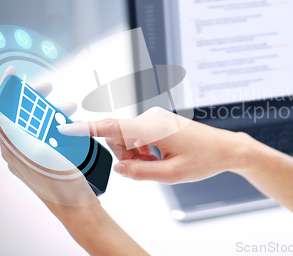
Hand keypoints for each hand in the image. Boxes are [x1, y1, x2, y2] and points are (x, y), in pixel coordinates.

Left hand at [0, 66, 97, 210]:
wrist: (79, 208)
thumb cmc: (60, 184)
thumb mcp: (36, 152)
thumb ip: (10, 132)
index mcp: (13, 147)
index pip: (2, 112)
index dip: (6, 90)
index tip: (14, 73)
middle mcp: (20, 150)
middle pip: (22, 116)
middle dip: (36, 99)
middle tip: (49, 89)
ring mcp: (35, 155)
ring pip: (38, 124)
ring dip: (52, 112)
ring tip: (71, 109)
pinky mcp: (49, 159)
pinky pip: (50, 136)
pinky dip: (60, 126)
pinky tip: (73, 125)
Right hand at [58, 107, 256, 183]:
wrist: (226, 148)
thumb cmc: (204, 158)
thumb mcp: (171, 174)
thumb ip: (140, 172)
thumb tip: (119, 168)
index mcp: (151, 127)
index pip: (112, 126)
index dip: (87, 128)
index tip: (66, 128)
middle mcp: (151, 118)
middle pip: (119, 137)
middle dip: (126, 156)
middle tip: (149, 168)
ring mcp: (155, 119)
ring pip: (130, 139)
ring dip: (137, 155)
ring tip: (161, 164)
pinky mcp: (160, 122)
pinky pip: (140, 136)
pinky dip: (145, 150)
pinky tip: (162, 158)